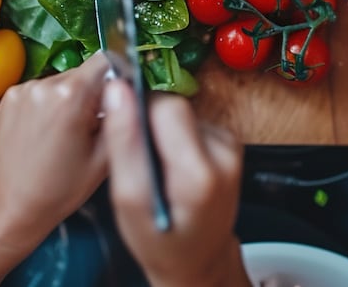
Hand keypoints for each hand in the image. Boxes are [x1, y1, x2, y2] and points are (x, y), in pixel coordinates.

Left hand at [0, 55, 108, 286]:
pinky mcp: (9, 95)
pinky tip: (46, 132)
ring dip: (70, 99)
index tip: (117, 102)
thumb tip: (130, 94)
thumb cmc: (59, 189)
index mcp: (70, 95)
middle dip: (93, 94)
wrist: (10, 203)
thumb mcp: (103, 158)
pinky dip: (49, 105)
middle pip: (84, 73)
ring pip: (62, 82)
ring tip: (65, 134)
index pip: (107, 61)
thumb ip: (120, 119)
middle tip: (91, 128)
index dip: (118, 79)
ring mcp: (23, 89)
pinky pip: (42, 91)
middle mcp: (44, 84)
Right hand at [101, 81, 249, 286]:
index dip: (136, 111)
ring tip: (153, 165)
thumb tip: (117, 90)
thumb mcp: (129, 201)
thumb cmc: (159, 239)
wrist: (199, 257)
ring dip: (160, 130)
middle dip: (147, 121)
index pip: (165, 107)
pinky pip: (190, 121)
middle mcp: (224, 153)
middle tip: (134, 156)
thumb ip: (123, 143)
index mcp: (199, 173)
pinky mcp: (229, 141)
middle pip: (174, 105)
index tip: (121, 130)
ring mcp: (230, 145)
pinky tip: (169, 163)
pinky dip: (174, 136)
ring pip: (181, 112)